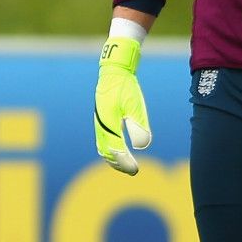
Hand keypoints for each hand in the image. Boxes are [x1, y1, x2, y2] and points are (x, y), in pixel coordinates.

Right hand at [93, 36, 151, 174]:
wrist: (114, 71)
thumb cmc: (126, 87)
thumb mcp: (136, 105)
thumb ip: (139, 125)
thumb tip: (142, 146)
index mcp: (108, 122)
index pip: (116, 149)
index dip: (125, 162)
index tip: (135, 170)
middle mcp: (101, 124)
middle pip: (107, 152)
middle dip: (119, 164)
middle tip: (133, 171)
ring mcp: (99, 122)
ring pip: (103, 147)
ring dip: (114, 159)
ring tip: (126, 165)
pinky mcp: (101, 119)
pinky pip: (102, 140)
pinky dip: (110, 150)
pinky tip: (119, 152)